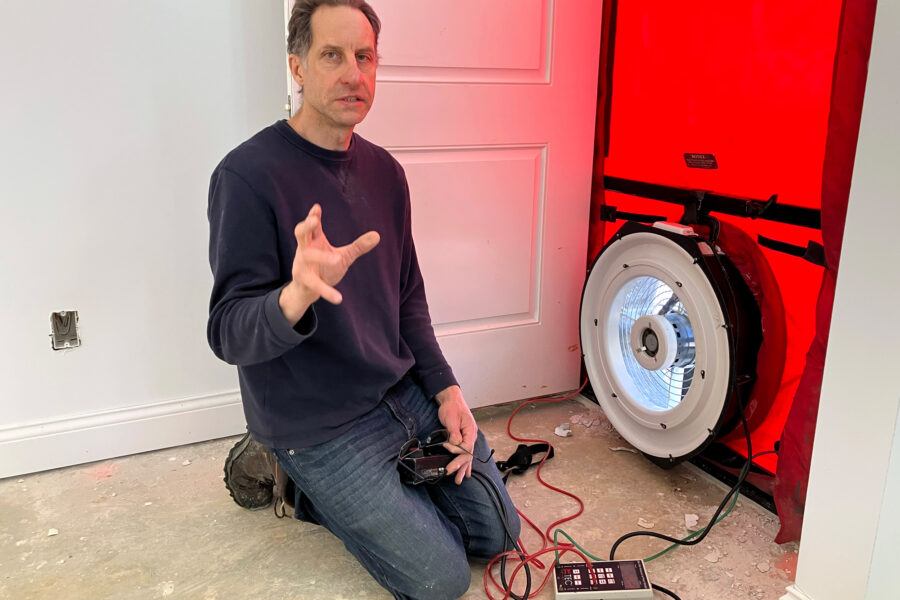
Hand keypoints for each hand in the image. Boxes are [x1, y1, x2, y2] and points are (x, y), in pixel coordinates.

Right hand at [279, 204, 379, 323]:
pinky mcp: (304, 280)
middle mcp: (304, 249)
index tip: (317, 207)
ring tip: (337, 260)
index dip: (313, 216)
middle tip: (313, 220)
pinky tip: (338, 298)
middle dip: (306, 226)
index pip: (312, 226)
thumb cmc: (325, 268)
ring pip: (308, 256)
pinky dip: (326, 291)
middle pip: (300, 233)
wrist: (307, 291)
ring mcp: (301, 264)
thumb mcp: (344, 256)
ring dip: (322, 257)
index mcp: (314, 241)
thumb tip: (377, 235)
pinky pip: (315, 284)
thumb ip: (358, 246)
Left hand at [435, 385, 476, 484]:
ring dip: (463, 468)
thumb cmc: (452, 407)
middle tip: (453, 475)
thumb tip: (455, 444)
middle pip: (468, 455)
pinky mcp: (463, 439)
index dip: (456, 452)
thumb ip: (454, 433)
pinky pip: (466, 453)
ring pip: (468, 457)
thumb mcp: (451, 419)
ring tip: (460, 480)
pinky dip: (465, 463)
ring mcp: (468, 438)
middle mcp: (471, 436)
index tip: (447, 450)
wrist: (451, 400)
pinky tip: (467, 472)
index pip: (466, 447)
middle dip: (460, 466)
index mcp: (470, 431)